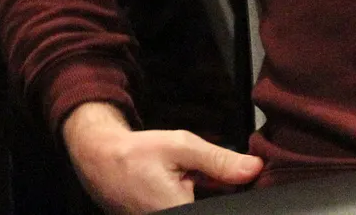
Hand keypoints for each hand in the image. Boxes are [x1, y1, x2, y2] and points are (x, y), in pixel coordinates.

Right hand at [62, 102, 263, 214]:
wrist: (99, 160)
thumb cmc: (138, 152)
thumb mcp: (182, 147)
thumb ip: (219, 160)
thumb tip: (255, 169)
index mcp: (177, 211)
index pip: (221, 208)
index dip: (234, 197)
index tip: (242, 182)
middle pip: (211, 208)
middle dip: (220, 195)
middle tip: (203, 174)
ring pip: (199, 208)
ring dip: (208, 195)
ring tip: (192, 177)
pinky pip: (186, 209)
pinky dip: (193, 198)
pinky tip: (191, 184)